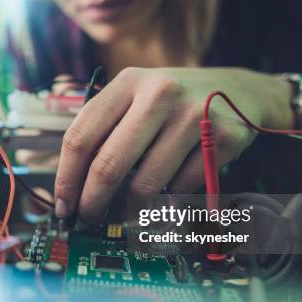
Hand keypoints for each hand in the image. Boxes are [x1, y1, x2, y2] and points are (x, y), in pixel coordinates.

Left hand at [54, 67, 293, 221]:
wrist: (238, 89)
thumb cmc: (172, 101)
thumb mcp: (136, 97)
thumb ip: (105, 129)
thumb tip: (73, 189)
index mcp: (128, 82)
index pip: (80, 137)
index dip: (66, 178)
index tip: (63, 205)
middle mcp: (159, 94)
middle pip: (108, 165)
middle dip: (92, 203)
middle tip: (88, 219)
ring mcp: (194, 117)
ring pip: (145, 184)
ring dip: (130, 208)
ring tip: (128, 210)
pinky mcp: (222, 140)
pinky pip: (180, 188)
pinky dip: (169, 197)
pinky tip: (169, 188)